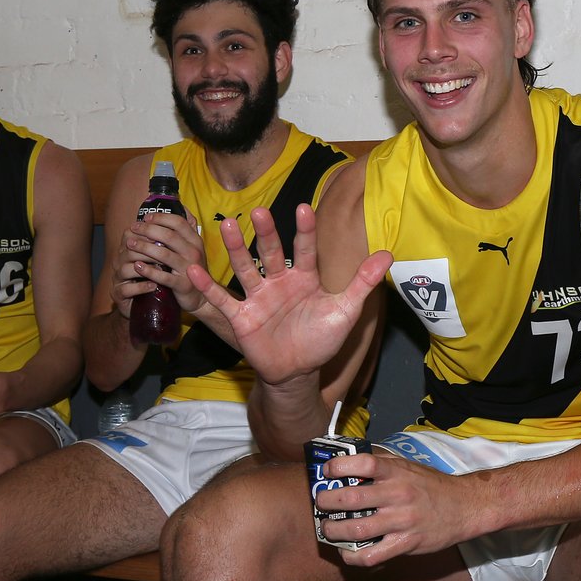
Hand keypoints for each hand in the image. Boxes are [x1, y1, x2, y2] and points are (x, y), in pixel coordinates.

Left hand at [108, 210, 204, 316]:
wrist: (200, 297)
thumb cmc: (190, 269)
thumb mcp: (192, 247)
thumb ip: (185, 230)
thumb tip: (179, 205)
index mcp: (195, 241)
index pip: (179, 222)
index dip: (161, 218)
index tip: (146, 218)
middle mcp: (194, 253)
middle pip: (169, 236)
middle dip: (148, 230)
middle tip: (134, 228)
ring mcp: (189, 269)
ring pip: (164, 254)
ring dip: (144, 247)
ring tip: (130, 244)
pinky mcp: (182, 285)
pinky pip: (163, 276)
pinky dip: (149, 270)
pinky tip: (137, 265)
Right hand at [186, 203, 390, 386]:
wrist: (297, 372)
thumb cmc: (321, 339)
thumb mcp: (346, 310)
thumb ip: (362, 282)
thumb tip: (388, 254)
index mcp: (304, 278)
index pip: (305, 249)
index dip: (305, 230)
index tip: (304, 208)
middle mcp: (278, 282)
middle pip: (270, 252)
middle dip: (266, 233)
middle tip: (261, 211)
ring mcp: (258, 298)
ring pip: (245, 268)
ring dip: (235, 248)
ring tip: (226, 225)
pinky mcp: (241, 317)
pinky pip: (223, 300)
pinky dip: (208, 286)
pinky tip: (193, 269)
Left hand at [315, 452, 471, 566]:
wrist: (466, 507)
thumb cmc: (432, 485)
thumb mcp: (408, 466)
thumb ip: (381, 463)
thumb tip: (349, 461)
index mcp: (397, 472)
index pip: (363, 462)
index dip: (338, 466)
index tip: (327, 471)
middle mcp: (397, 495)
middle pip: (351, 498)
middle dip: (326, 501)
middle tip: (321, 503)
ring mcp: (402, 521)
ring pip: (356, 529)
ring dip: (333, 530)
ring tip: (327, 528)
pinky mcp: (406, 544)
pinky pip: (372, 556)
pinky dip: (353, 556)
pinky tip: (346, 552)